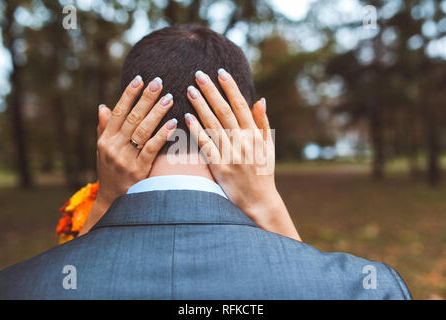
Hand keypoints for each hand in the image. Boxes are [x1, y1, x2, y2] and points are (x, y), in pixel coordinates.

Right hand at [79, 75, 176, 235]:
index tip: (140, 79)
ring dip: (156, 112)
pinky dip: (162, 134)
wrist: (114, 202)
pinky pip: (152, 148)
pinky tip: (173, 123)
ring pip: (143, 130)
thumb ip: (104, 129)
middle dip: (146, 98)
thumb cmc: (111, 173)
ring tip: (169, 97)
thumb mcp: (103, 151)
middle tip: (158, 81)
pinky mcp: (139, 170)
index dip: (129, 94)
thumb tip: (103, 106)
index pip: (118, 112)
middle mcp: (114, 147)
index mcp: (105, 140)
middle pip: (132, 118)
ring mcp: (126, 159)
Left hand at [184, 69, 300, 240]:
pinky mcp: (219, 167)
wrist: (258, 201)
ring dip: (201, 105)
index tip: (220, 72)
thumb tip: (260, 99)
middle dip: (211, 91)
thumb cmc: (263, 173)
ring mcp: (230, 154)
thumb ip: (262, 123)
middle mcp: (242, 141)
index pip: (240, 105)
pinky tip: (186, 116)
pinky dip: (196, 130)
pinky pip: (205, 145)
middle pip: (224, 111)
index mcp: (254, 135)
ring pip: (213, 124)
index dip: (230, 88)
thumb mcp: (268, 147)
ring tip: (189, 89)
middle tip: (198, 74)